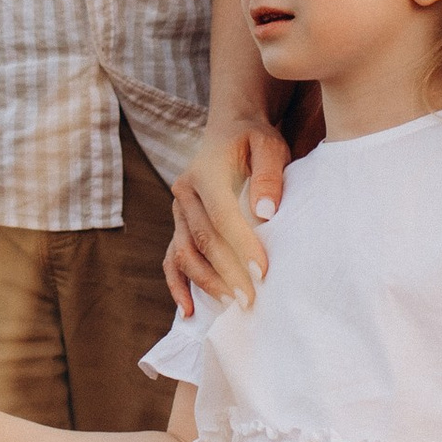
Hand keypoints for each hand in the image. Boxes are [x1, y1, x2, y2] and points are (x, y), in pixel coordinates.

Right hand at [166, 120, 289, 314]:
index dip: (241, 246)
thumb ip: (269, 175)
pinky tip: (188, 311)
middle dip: (227, 272)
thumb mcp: (269, 145)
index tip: (262, 272)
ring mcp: (178, 211)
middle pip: (202, 239)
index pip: (223, 216)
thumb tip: (265, 211)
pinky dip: (178, 285)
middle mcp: (185, 193)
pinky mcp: (178, 225)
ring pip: (184, 253)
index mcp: (206, 172)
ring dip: (206, 281)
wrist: (231, 129)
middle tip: (251, 299)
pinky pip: (171, 259)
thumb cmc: (254, 140)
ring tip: (233, 303)